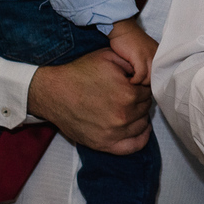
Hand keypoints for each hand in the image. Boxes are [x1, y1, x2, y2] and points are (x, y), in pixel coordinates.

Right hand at [27, 48, 151, 154]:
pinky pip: (133, 146)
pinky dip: (141, 137)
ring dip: (140, 115)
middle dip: (141, 99)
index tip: (135, 83)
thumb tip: (150, 71)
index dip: (143, 85)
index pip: (149, 91)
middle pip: (146, 107)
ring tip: (130, 106)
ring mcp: (113, 133)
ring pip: (142, 124)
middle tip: (130, 93)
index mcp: (127, 94)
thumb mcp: (109, 57)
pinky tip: (142, 128)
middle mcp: (123, 116)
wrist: (53, 92)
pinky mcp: (103, 144)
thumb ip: (133, 63)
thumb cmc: (79, 73)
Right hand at [108, 18, 157, 84]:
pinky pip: (141, 75)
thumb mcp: (143, 53)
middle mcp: (157, 56)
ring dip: (141, 84)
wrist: (123, 29)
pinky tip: (130, 80)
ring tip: (134, 83)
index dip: (154, 82)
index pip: (162, 74)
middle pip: (156, 78)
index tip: (145, 86)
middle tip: (138, 87)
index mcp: (159, 55)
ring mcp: (150, 56)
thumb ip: (147, 63)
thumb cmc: (130, 41)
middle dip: (147, 85)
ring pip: (149, 78)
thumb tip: (145, 80)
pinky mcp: (140, 57)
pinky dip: (135, 80)